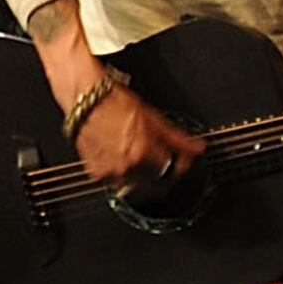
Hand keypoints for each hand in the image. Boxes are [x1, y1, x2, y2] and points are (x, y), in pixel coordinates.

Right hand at [76, 88, 202, 191]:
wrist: (85, 97)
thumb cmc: (114, 102)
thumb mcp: (153, 117)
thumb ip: (178, 139)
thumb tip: (197, 148)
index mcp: (143, 153)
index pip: (173, 173)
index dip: (182, 167)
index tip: (184, 161)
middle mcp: (126, 167)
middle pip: (156, 184)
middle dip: (163, 173)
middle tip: (164, 160)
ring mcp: (110, 173)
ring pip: (137, 186)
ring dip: (144, 176)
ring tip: (140, 154)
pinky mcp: (97, 174)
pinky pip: (117, 181)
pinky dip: (124, 173)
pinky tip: (123, 155)